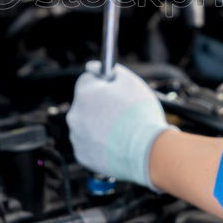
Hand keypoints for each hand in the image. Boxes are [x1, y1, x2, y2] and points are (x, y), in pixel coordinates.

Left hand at [67, 62, 176, 188]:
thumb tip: (94, 67)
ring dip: (99, 124)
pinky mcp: (82, 155)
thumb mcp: (131, 81)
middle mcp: (75, 114)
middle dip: (100, 104)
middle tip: (121, 111)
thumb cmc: (140, 114)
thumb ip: (111, 70)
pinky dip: (99, 143)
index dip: (104, 83)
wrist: (147, 151)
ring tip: (121, 130)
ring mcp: (77, 136)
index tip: (114, 89)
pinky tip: (116, 143)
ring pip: (87, 124)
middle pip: (86, 103)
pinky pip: (89, 144)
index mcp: (85, 92)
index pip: (88, 79)